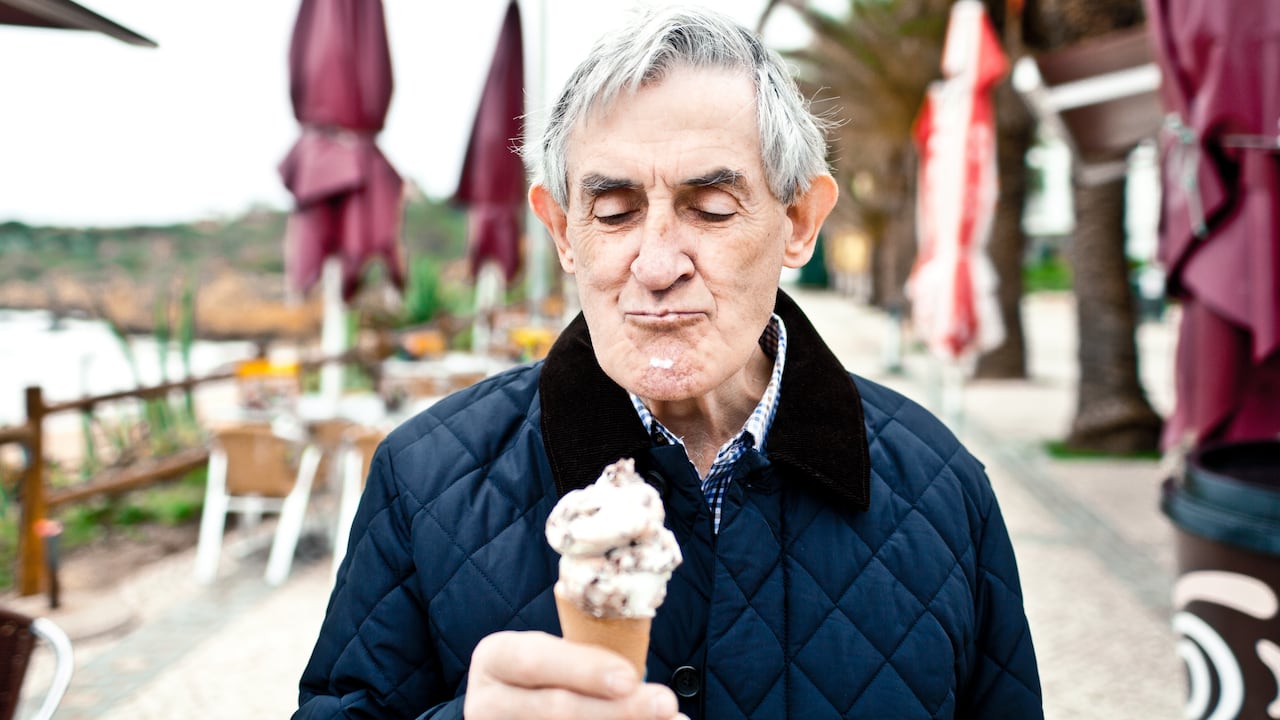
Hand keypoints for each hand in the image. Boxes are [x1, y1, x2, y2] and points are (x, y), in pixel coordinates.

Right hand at [464, 631, 685, 719]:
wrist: (515, 708)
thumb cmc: (550, 675)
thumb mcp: (554, 655)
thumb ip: (588, 659)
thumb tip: (644, 676)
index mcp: (495, 658)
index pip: (535, 661)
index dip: (583, 669)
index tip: (630, 677)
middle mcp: (487, 702)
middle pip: (555, 710)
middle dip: (617, 709)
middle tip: (665, 703)